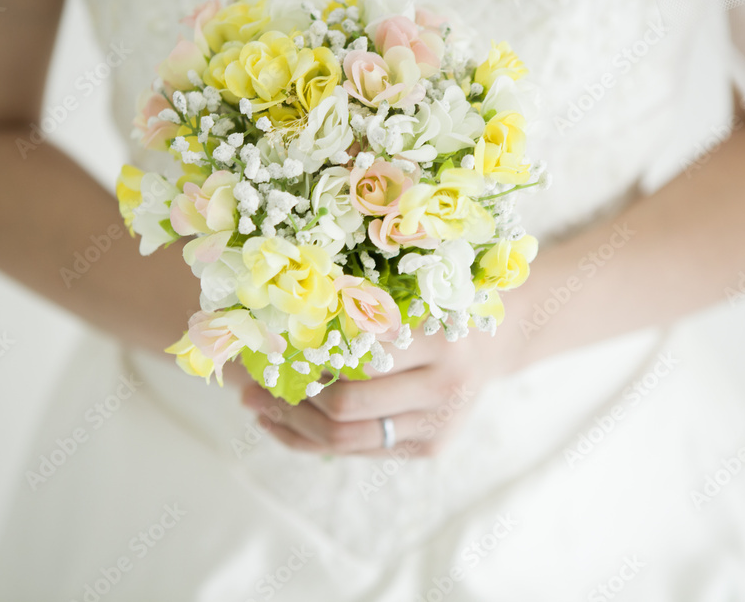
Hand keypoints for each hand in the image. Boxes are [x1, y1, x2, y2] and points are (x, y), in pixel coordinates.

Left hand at [239, 328, 506, 456]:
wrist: (493, 344)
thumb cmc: (435, 306)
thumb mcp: (408, 293)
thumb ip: (359, 305)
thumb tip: (278, 317)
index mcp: (439, 338)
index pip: (356, 356)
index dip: (305, 353)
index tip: (265, 342)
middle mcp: (444, 387)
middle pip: (345, 405)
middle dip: (290, 394)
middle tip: (250, 378)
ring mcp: (436, 424)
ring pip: (344, 439)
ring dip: (291, 423)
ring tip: (254, 402)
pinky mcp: (427, 448)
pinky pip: (355, 451)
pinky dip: (309, 440)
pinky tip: (278, 422)